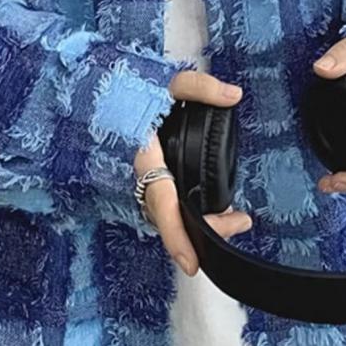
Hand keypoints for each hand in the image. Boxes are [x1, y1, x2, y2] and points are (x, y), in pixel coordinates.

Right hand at [134, 71, 252, 275]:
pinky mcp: (146, 181)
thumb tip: (232, 95)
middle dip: (204, 231)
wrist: (104, 91)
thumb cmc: (131, 89)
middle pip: (170, 220)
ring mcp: (140, 182)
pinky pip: (166, 206)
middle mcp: (139, 177)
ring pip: (168, 217)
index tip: (192, 263)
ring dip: (199, 224)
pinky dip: (189, 213)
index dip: (176, 237)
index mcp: (143, 158)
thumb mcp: (166, 82)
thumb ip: (199, 87)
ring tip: (234, 218)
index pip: (162, 206)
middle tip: (241, 221)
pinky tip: (214, 207)